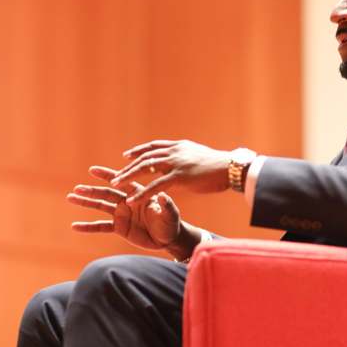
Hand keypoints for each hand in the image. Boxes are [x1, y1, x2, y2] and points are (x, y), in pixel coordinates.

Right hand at [66, 165, 180, 249]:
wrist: (169, 238)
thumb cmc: (171, 222)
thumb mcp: (170, 214)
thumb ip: (165, 205)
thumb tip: (163, 196)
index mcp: (137, 194)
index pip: (121, 182)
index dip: (108, 176)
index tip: (93, 170)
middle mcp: (127, 202)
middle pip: (106, 194)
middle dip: (91, 191)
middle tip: (76, 188)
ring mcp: (122, 214)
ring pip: (100, 207)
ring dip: (86, 203)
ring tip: (71, 197)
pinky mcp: (119, 228)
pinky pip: (101, 226)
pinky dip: (88, 227)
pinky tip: (74, 226)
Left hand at [110, 139, 230, 202]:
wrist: (231, 167)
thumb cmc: (220, 166)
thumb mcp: (200, 157)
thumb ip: (188, 159)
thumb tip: (184, 163)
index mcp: (179, 146)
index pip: (154, 146)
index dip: (140, 150)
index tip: (127, 155)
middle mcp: (175, 152)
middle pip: (146, 157)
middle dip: (129, 165)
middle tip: (115, 174)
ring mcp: (176, 163)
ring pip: (146, 168)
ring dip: (129, 176)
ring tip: (116, 185)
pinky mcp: (180, 176)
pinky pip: (156, 185)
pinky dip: (142, 193)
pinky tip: (132, 200)